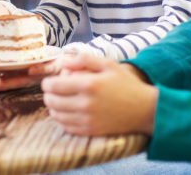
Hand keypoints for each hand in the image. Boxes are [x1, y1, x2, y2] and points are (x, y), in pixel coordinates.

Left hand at [41, 54, 156, 136]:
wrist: (144, 110)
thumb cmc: (125, 84)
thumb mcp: (107, 64)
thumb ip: (83, 59)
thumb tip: (63, 62)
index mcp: (89, 84)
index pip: (53, 86)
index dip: (46, 83)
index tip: (49, 82)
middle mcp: (86, 104)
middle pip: (52, 101)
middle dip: (48, 95)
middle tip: (52, 91)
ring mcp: (88, 120)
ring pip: (56, 115)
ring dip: (53, 108)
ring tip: (58, 101)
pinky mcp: (91, 131)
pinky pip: (66, 127)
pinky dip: (61, 120)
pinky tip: (66, 113)